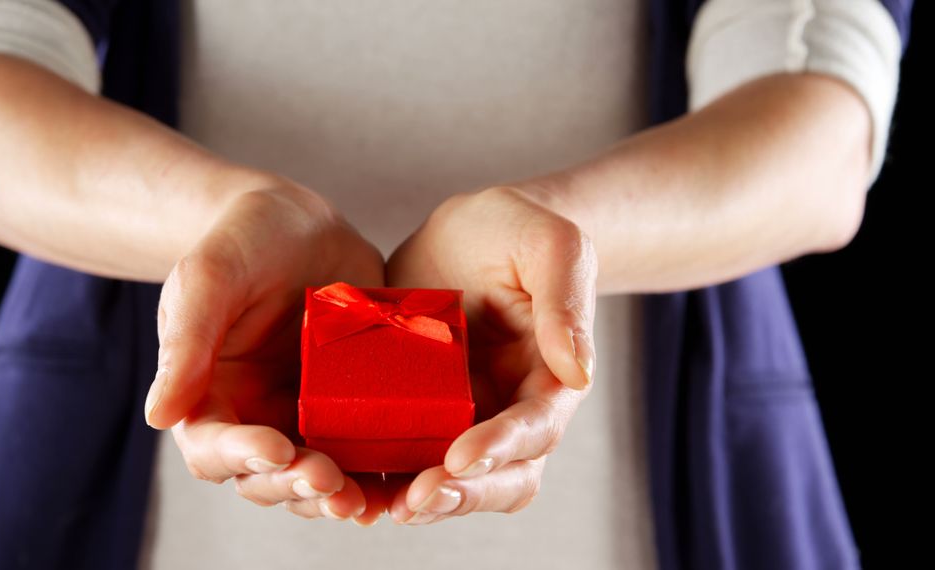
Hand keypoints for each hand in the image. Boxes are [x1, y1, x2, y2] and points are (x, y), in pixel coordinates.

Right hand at [148, 181, 391, 523]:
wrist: (302, 224)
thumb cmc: (244, 239)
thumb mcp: (211, 276)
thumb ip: (185, 341)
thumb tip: (157, 415)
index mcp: (207, 395)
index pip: (214, 446)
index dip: (242, 455)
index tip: (276, 449)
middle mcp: (253, 417)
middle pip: (266, 477)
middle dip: (296, 484)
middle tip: (330, 480)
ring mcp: (303, 417)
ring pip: (315, 478)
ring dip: (337, 496)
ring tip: (365, 500)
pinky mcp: (349, 410)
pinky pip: (362, 454)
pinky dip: (379, 476)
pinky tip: (401, 482)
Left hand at [383, 185, 597, 523]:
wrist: (467, 232)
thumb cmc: (516, 229)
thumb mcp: (549, 243)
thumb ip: (566, 298)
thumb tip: (578, 371)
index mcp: (551, 376)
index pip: (536, 426)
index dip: (502, 447)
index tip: (459, 457)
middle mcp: (513, 408)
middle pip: (504, 475)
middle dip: (464, 493)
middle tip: (417, 498)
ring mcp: (469, 417)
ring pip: (458, 481)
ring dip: (425, 500)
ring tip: (384, 507)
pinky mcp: (424, 414)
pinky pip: (410, 459)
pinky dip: (388, 480)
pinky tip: (356, 486)